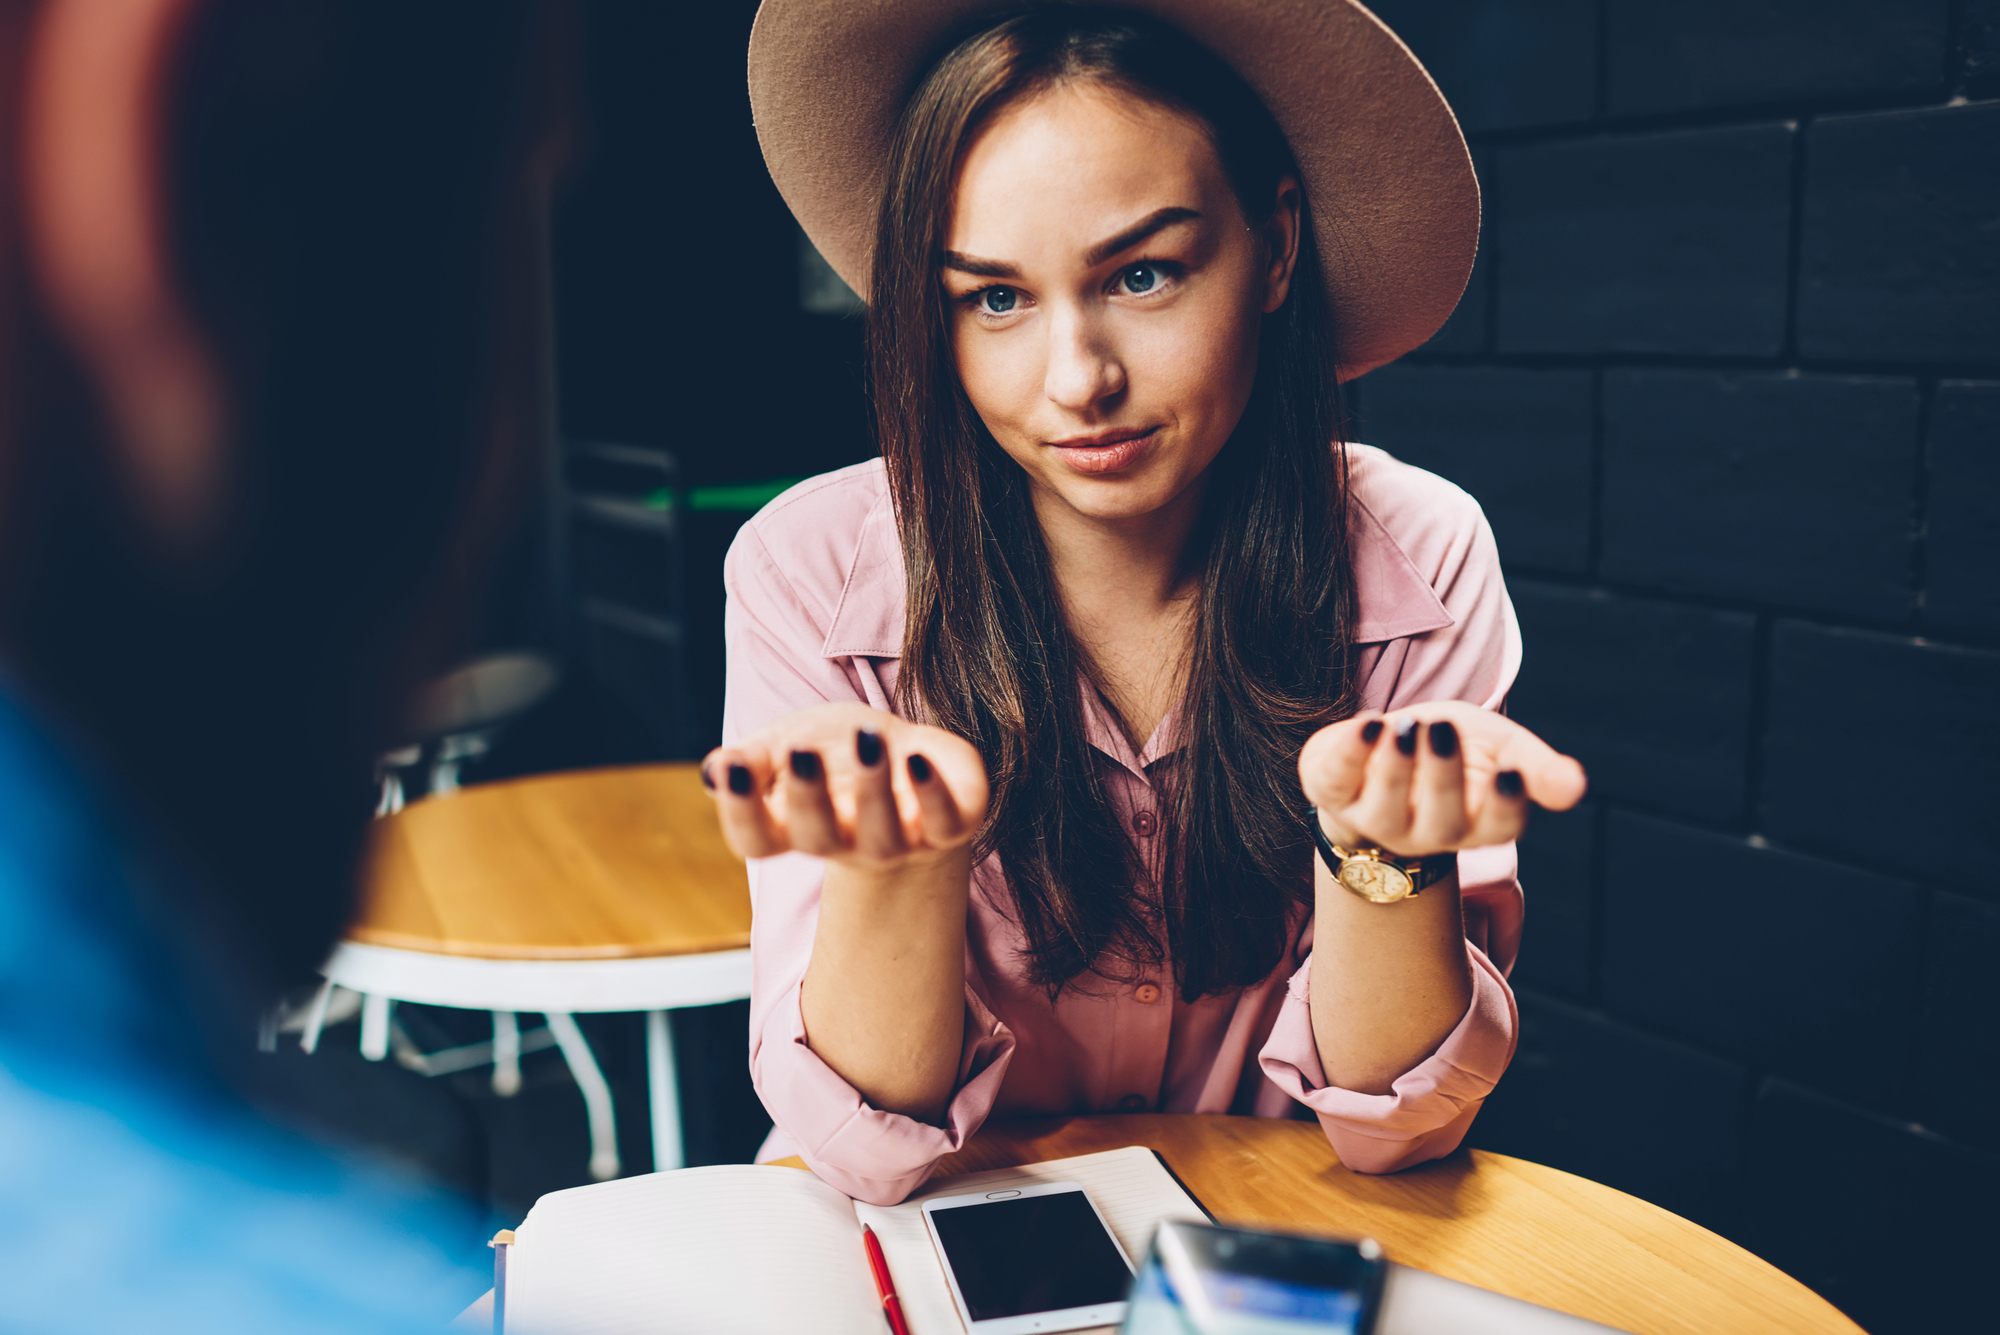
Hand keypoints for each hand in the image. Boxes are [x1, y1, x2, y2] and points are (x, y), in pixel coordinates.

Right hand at [703, 703, 989, 869]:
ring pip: (881, 838)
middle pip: (818, 839)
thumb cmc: (837, 752)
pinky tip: (919, 758)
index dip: (740, 811)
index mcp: (791, 827)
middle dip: (809, 797)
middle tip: (802, 752)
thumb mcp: (787, 744)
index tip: (731, 770)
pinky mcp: (947, 828)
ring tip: (869, 743)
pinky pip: (942, 824)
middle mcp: (842, 843)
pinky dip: (934, 796)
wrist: (908, 756)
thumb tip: (716, 771)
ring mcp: (897, 843)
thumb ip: (751, 760)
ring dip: (873, 791)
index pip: (755, 839)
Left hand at [1299, 701, 1585, 856]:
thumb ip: (1536, 766)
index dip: (1504, 807)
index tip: (1509, 773)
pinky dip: (1350, 753)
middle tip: (1442, 730)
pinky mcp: (1332, 792)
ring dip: (1396, 767)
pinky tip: (1368, 724)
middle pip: (1441, 820)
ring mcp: (1374, 818)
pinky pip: (1335, 782)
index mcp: (1476, 823)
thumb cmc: (1450, 749)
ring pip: (1385, 808)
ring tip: (1405, 726)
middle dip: (1442, 775)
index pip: (1497, 827)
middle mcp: (1427, 832)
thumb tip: (1577, 786)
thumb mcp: (1497, 747)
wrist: (1383, 747)